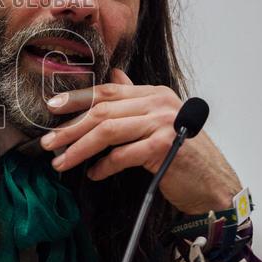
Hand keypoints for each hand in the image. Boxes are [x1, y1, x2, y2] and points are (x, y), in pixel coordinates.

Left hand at [39, 69, 240, 214]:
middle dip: (71, 127)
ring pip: (107, 131)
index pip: (107, 90)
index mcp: (154, 94)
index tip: (51, 106)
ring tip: (61, 162)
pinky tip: (93, 174)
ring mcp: (163, 123)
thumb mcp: (159, 121)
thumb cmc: (184, 155)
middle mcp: (158, 103)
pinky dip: (104, 166)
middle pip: (103, 111)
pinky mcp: (164, 146)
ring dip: (79, 148)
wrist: (214, 185)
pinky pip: (123, 155)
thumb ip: (135, 100)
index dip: (77, 97)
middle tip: (48, 143)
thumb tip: (113, 77)